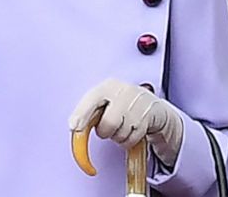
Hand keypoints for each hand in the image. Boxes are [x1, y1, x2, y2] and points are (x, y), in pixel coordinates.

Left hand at [69, 79, 184, 167]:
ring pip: (120, 133)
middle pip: (108, 123)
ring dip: (118, 137)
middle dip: (105, 131)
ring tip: (123, 127)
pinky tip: (133, 130)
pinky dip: (129, 141)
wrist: (154, 108)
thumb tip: (74, 126)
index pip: (92, 98)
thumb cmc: (123, 106)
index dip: (82, 113)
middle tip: (108, 129)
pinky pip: (133, 138)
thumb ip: (91, 112)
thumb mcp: (107, 103)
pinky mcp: (150, 115)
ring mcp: (139, 102)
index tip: (73, 126)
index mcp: (109, 86)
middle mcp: (124, 91)